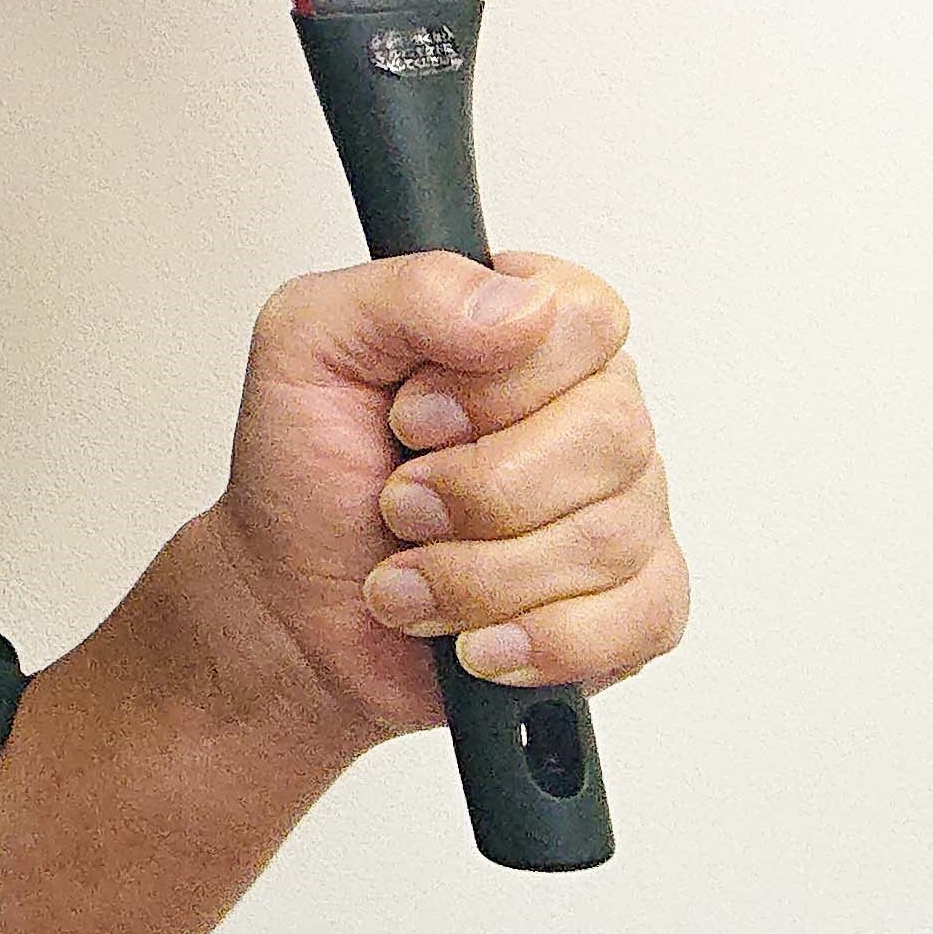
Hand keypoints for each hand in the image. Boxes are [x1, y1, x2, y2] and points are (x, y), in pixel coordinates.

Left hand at [203, 249, 685, 743]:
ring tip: (408, 579)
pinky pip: (640, 620)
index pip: (584, 320)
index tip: (411, 418)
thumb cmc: (307, 477)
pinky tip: (475, 641)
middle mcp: (590, 411)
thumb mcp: (306, 345)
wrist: (292, 612)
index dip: (493, 383)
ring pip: (609, 538)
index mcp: (531, 331)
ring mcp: (625, 509)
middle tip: (398, 505)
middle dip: (477, 491)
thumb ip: (408, 292)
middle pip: (610, 435)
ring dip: (477, 576)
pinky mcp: (633, 606)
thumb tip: (522, 308)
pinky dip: (538, 640)